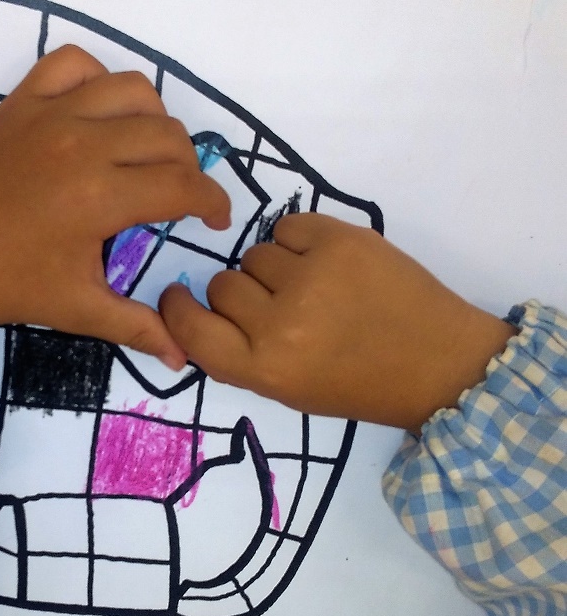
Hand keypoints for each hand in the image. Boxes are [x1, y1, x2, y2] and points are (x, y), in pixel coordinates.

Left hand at [0, 45, 229, 363]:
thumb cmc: (10, 289)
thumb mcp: (79, 310)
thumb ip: (138, 327)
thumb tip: (182, 359)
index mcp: (99, 197)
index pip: (183, 185)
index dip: (213, 202)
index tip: (214, 218)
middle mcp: (80, 144)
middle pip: (168, 135)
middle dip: (188, 167)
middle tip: (176, 196)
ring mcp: (47, 116)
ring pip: (132, 89)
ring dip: (153, 119)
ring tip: (143, 152)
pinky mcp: (18, 103)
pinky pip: (72, 63)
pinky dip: (96, 79)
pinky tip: (96, 114)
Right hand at [159, 213, 516, 431]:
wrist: (438, 364)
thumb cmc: (357, 384)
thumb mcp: (286, 389)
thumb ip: (239, 354)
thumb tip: (198, 311)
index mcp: (265, 369)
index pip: (192, 329)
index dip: (177, 310)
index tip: (178, 297)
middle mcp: (281, 325)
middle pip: (222, 284)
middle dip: (241, 294)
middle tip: (279, 308)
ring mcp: (312, 278)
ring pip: (254, 254)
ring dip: (273, 269)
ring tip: (313, 288)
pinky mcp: (341, 240)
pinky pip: (286, 226)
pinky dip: (298, 241)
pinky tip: (326, 264)